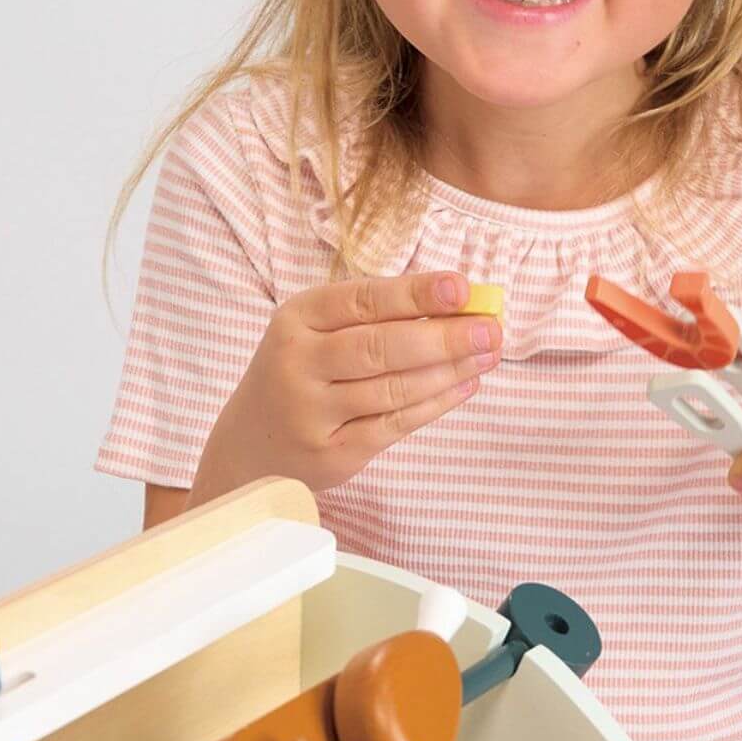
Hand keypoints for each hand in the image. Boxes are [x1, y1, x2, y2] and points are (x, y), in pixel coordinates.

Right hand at [201, 272, 499, 493]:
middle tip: (492, 329)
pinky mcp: (332, 452)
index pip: (363, 300)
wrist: (249, 445)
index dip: (415, 293)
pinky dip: (436, 404)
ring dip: (449, 370)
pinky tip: (465, 385)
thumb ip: (374, 317)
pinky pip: (394, 425)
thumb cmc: (300, 374)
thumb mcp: (315, 333)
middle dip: (444, 336)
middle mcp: (298, 363)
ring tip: (488, 355)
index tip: (461, 288)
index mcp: (296, 319)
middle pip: (380, 347)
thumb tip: (457, 304)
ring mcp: (312, 412)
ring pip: (393, 389)